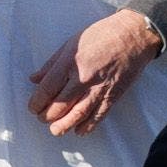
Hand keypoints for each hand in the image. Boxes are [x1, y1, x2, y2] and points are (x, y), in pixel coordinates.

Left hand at [28, 7, 164, 135]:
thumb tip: (34, 79)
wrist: (133, 36)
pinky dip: (89, 125)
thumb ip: (51, 64)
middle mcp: (83, 77)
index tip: (33, 108)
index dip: (37, 102)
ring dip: (65, 125)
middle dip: (48, 116)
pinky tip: (79, 131)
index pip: (48, 88)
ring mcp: (99, 88)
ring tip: (56, 130)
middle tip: (43, 119)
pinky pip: (99, 114)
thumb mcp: (70, 44)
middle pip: (61, 104)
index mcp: (69, 62)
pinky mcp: (114, 95)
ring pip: (79, 113)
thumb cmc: (100, 35)